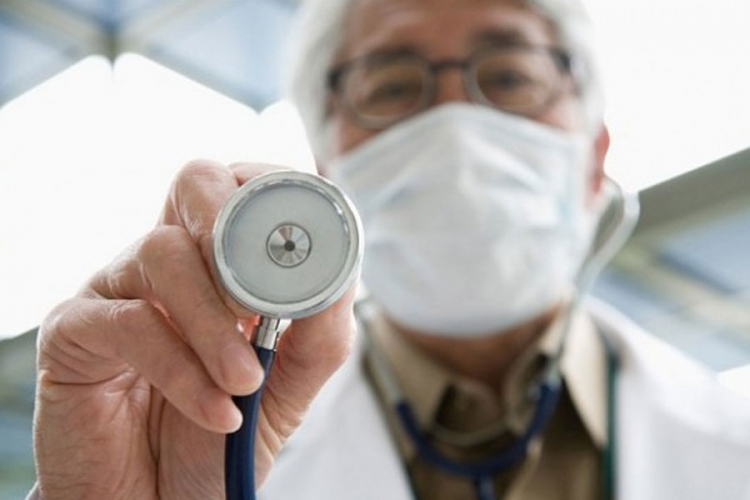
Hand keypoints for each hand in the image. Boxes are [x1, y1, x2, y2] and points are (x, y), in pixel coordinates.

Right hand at [33, 161, 355, 498]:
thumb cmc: (220, 436)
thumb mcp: (289, 385)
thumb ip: (319, 330)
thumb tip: (341, 268)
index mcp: (221, 264)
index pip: (246, 190)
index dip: (277, 195)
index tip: (308, 238)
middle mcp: (170, 263)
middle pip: (196, 182)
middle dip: (234, 224)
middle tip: (260, 293)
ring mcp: (119, 289)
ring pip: (163, 251)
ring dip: (215, 322)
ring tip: (243, 381)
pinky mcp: (74, 331)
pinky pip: (127, 320)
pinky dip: (179, 368)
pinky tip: (212, 409)